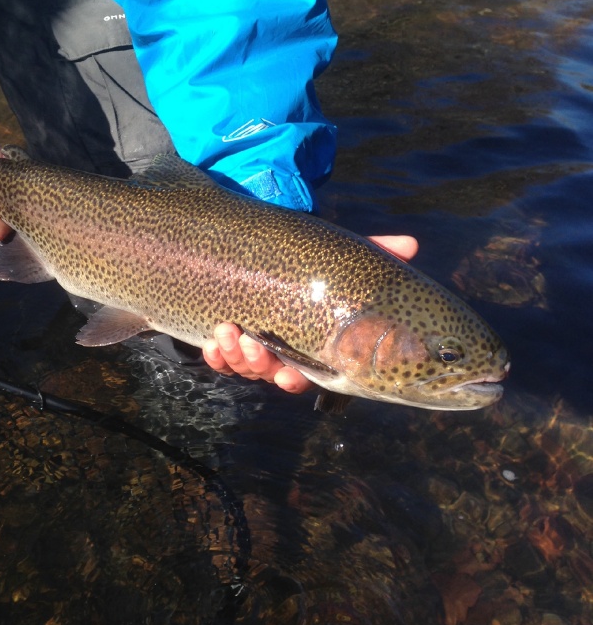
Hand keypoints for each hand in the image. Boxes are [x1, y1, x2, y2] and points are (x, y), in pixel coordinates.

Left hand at [202, 234, 418, 392]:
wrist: (266, 247)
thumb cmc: (311, 262)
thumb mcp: (339, 259)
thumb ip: (373, 254)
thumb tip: (411, 245)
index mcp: (307, 344)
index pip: (303, 374)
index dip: (294, 379)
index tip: (288, 373)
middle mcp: (279, 351)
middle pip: (268, 374)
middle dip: (258, 365)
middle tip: (253, 345)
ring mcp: (250, 346)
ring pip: (241, 366)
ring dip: (235, 356)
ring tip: (228, 330)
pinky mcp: (224, 338)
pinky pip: (218, 358)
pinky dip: (215, 354)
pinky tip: (212, 343)